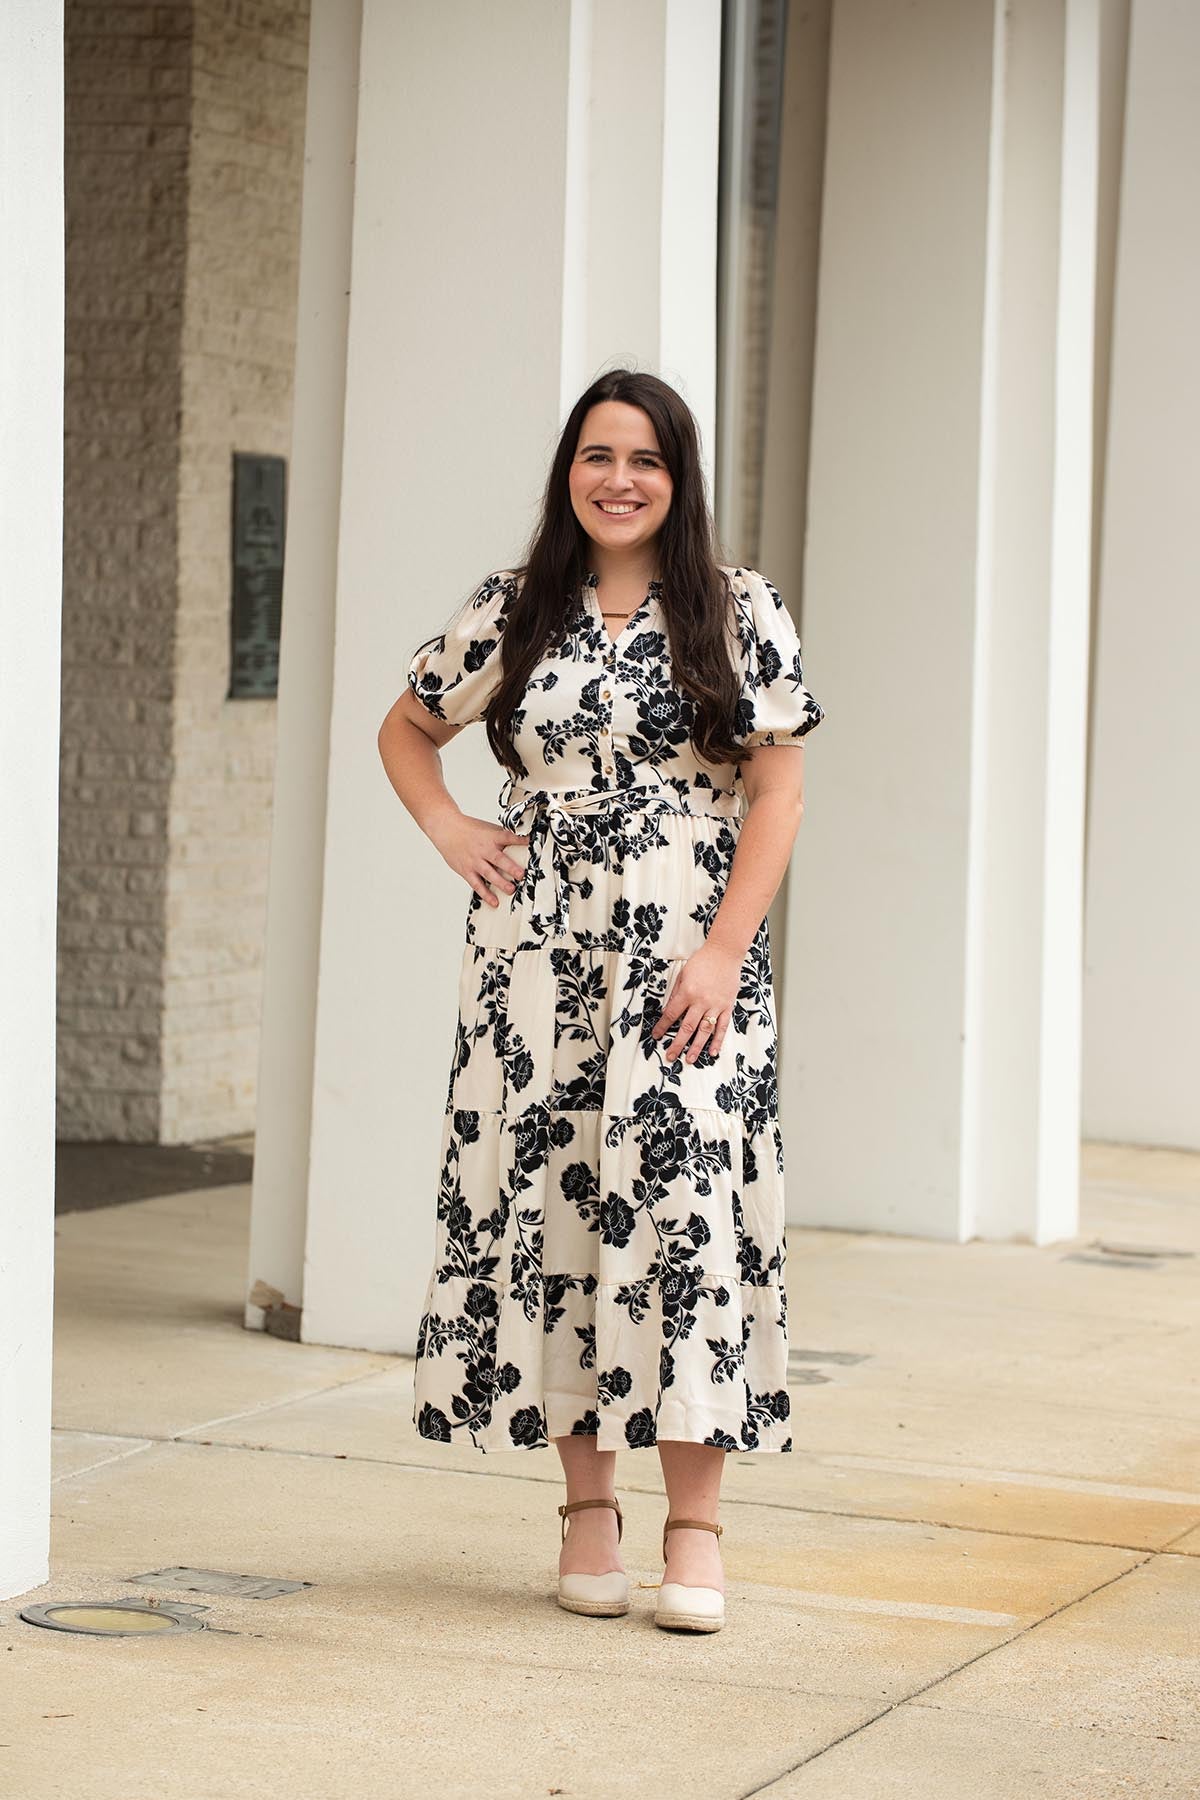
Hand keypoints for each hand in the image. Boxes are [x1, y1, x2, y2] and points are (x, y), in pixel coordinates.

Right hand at [429, 812, 529, 906]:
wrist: (446, 830)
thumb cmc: (469, 829)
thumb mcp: (488, 828)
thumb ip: (503, 837)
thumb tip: (523, 841)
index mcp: (491, 837)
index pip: (508, 837)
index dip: (519, 839)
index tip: (531, 842)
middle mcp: (484, 850)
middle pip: (498, 859)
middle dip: (510, 867)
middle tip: (521, 875)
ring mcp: (475, 861)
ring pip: (489, 873)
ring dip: (500, 883)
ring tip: (511, 890)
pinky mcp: (467, 871)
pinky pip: (477, 884)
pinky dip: (485, 894)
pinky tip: (495, 902)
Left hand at [650, 941, 743, 1062]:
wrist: (724, 953)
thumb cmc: (703, 961)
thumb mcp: (683, 974)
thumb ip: (676, 993)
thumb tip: (669, 1009)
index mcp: (687, 993)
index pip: (671, 1014)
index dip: (662, 1027)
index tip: (656, 1035)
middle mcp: (701, 1002)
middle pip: (687, 1028)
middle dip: (677, 1044)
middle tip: (670, 1056)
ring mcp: (715, 1006)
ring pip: (704, 1031)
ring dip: (696, 1047)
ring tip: (690, 1059)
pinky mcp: (727, 1007)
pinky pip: (723, 1027)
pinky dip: (718, 1041)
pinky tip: (713, 1052)